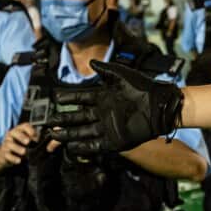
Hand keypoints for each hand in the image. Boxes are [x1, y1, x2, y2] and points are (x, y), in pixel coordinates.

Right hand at [0, 123, 40, 167]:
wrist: (5, 154)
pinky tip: (19, 160)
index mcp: (18, 130)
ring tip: (24, 152)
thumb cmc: (18, 145)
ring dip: (17, 148)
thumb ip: (33, 138)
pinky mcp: (3, 153)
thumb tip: (38, 139)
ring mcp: (6, 144)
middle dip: (21, 137)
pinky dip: (13, 158)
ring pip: (9, 144)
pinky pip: (7, 155)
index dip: (29, 129)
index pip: (24, 126)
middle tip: (28, 142)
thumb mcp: (26, 140)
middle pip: (15, 133)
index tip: (34, 134)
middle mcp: (11, 135)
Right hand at [45, 62, 183, 154]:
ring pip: (83, 132)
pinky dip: (83, 146)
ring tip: (54, 136)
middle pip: (78, 118)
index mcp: (104, 97)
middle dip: (63, 120)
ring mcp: (108, 127)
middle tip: (49, 122)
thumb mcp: (122, 74)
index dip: (68, 99)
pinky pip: (95, 144)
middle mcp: (103, 113)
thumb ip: (105, 69)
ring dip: (68, 135)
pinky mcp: (115, 140)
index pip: (80, 98)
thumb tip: (90, 62)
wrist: (160, 105)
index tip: (55, 99)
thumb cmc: (144, 87)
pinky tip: (71, 147)